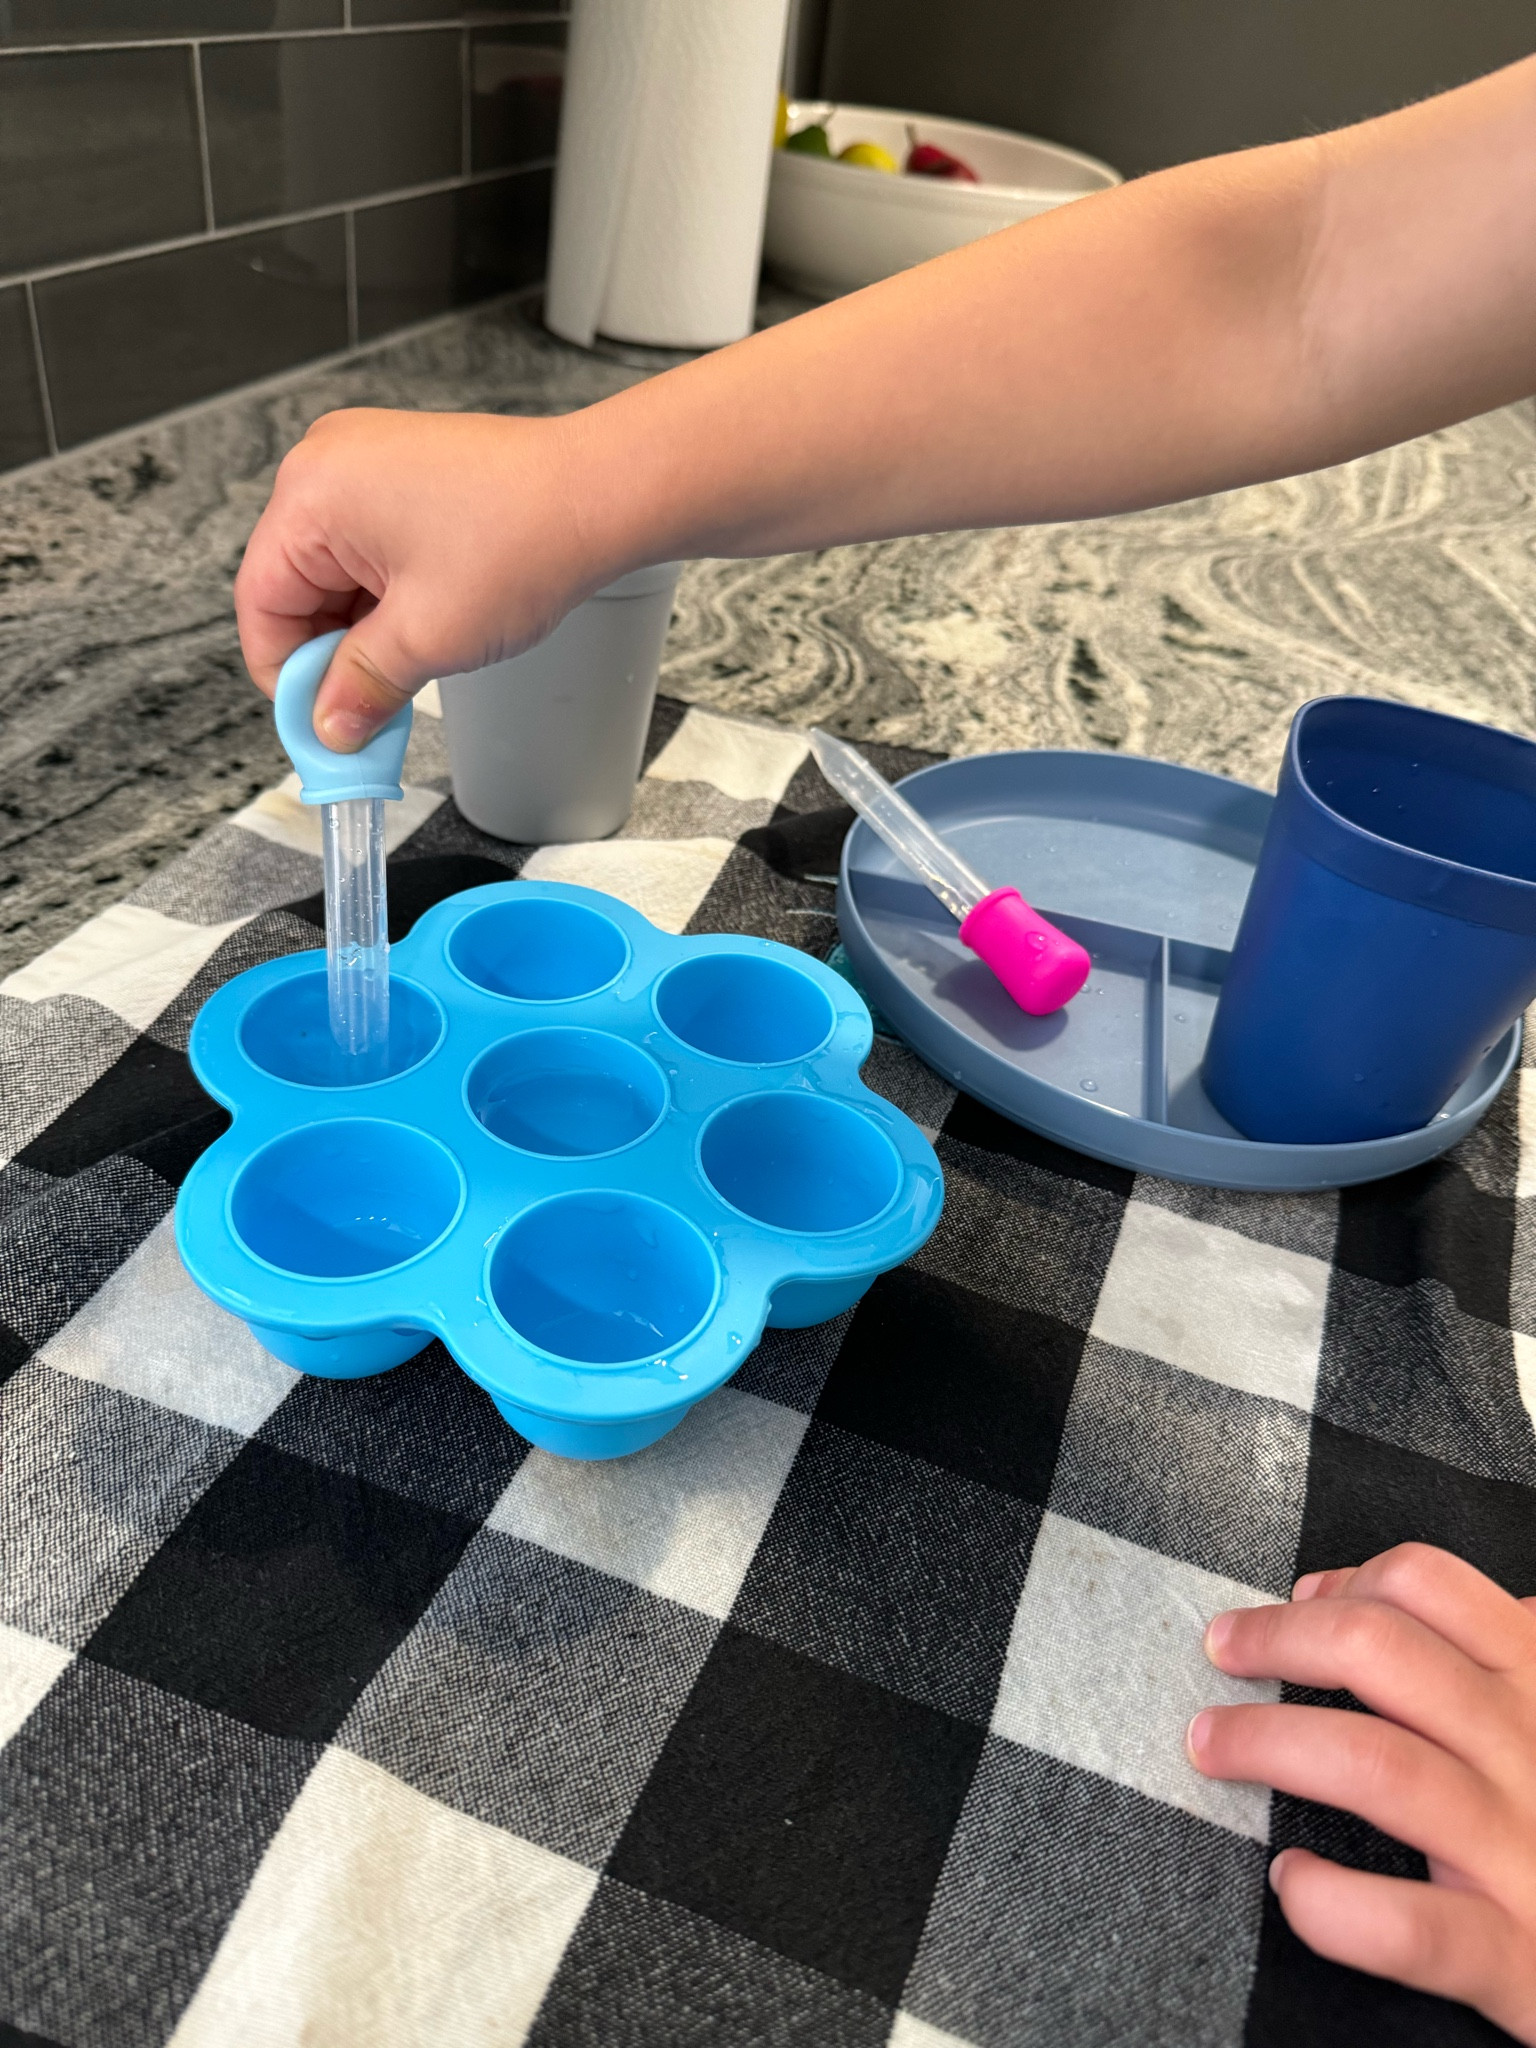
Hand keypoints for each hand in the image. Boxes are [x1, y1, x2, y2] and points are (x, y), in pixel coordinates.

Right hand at [234, 406, 613, 750]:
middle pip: (293, 586)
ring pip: (335, 574)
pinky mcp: (404, 472)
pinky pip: (369, 549)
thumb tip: (330, 728)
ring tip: (410, 668)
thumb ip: (363, 687)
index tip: (319, 726)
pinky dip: (387, 598)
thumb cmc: (525, 540)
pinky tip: (422, 632)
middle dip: (330, 654)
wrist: (601, 494)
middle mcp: (328, 464)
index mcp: (312, 493)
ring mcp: (366, 462)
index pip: (261, 602)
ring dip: (364, 630)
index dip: (287, 676)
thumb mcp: (428, 638)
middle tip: (368, 711)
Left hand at [1188, 1543, 1535, 2038]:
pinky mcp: (1516, 1955)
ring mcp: (1523, 1852)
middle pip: (1379, 1650)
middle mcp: (1530, 1751)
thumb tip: (1330, 1589)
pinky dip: (1335, 1902)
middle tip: (1220, 1653)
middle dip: (1278, 1640)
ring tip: (1210, 1746)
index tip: (1296, 1603)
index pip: (1426, 1584)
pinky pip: (1411, 1926)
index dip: (1342, 1582)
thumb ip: (1461, 1643)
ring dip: (1269, 1743)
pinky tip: (1292, 1880)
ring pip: (1377, 1765)